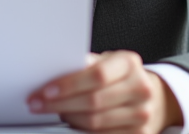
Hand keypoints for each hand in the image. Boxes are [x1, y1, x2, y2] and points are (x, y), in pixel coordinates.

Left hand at [26, 51, 182, 132]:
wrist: (151, 96)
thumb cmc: (119, 75)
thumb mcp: (106, 61)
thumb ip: (85, 64)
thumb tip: (51, 69)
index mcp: (129, 63)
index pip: (97, 75)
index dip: (69, 84)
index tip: (45, 90)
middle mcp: (140, 88)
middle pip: (94, 101)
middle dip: (60, 104)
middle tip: (37, 104)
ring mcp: (142, 113)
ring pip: (96, 121)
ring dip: (68, 118)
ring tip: (52, 112)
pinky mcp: (140, 133)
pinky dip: (81, 131)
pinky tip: (69, 124)